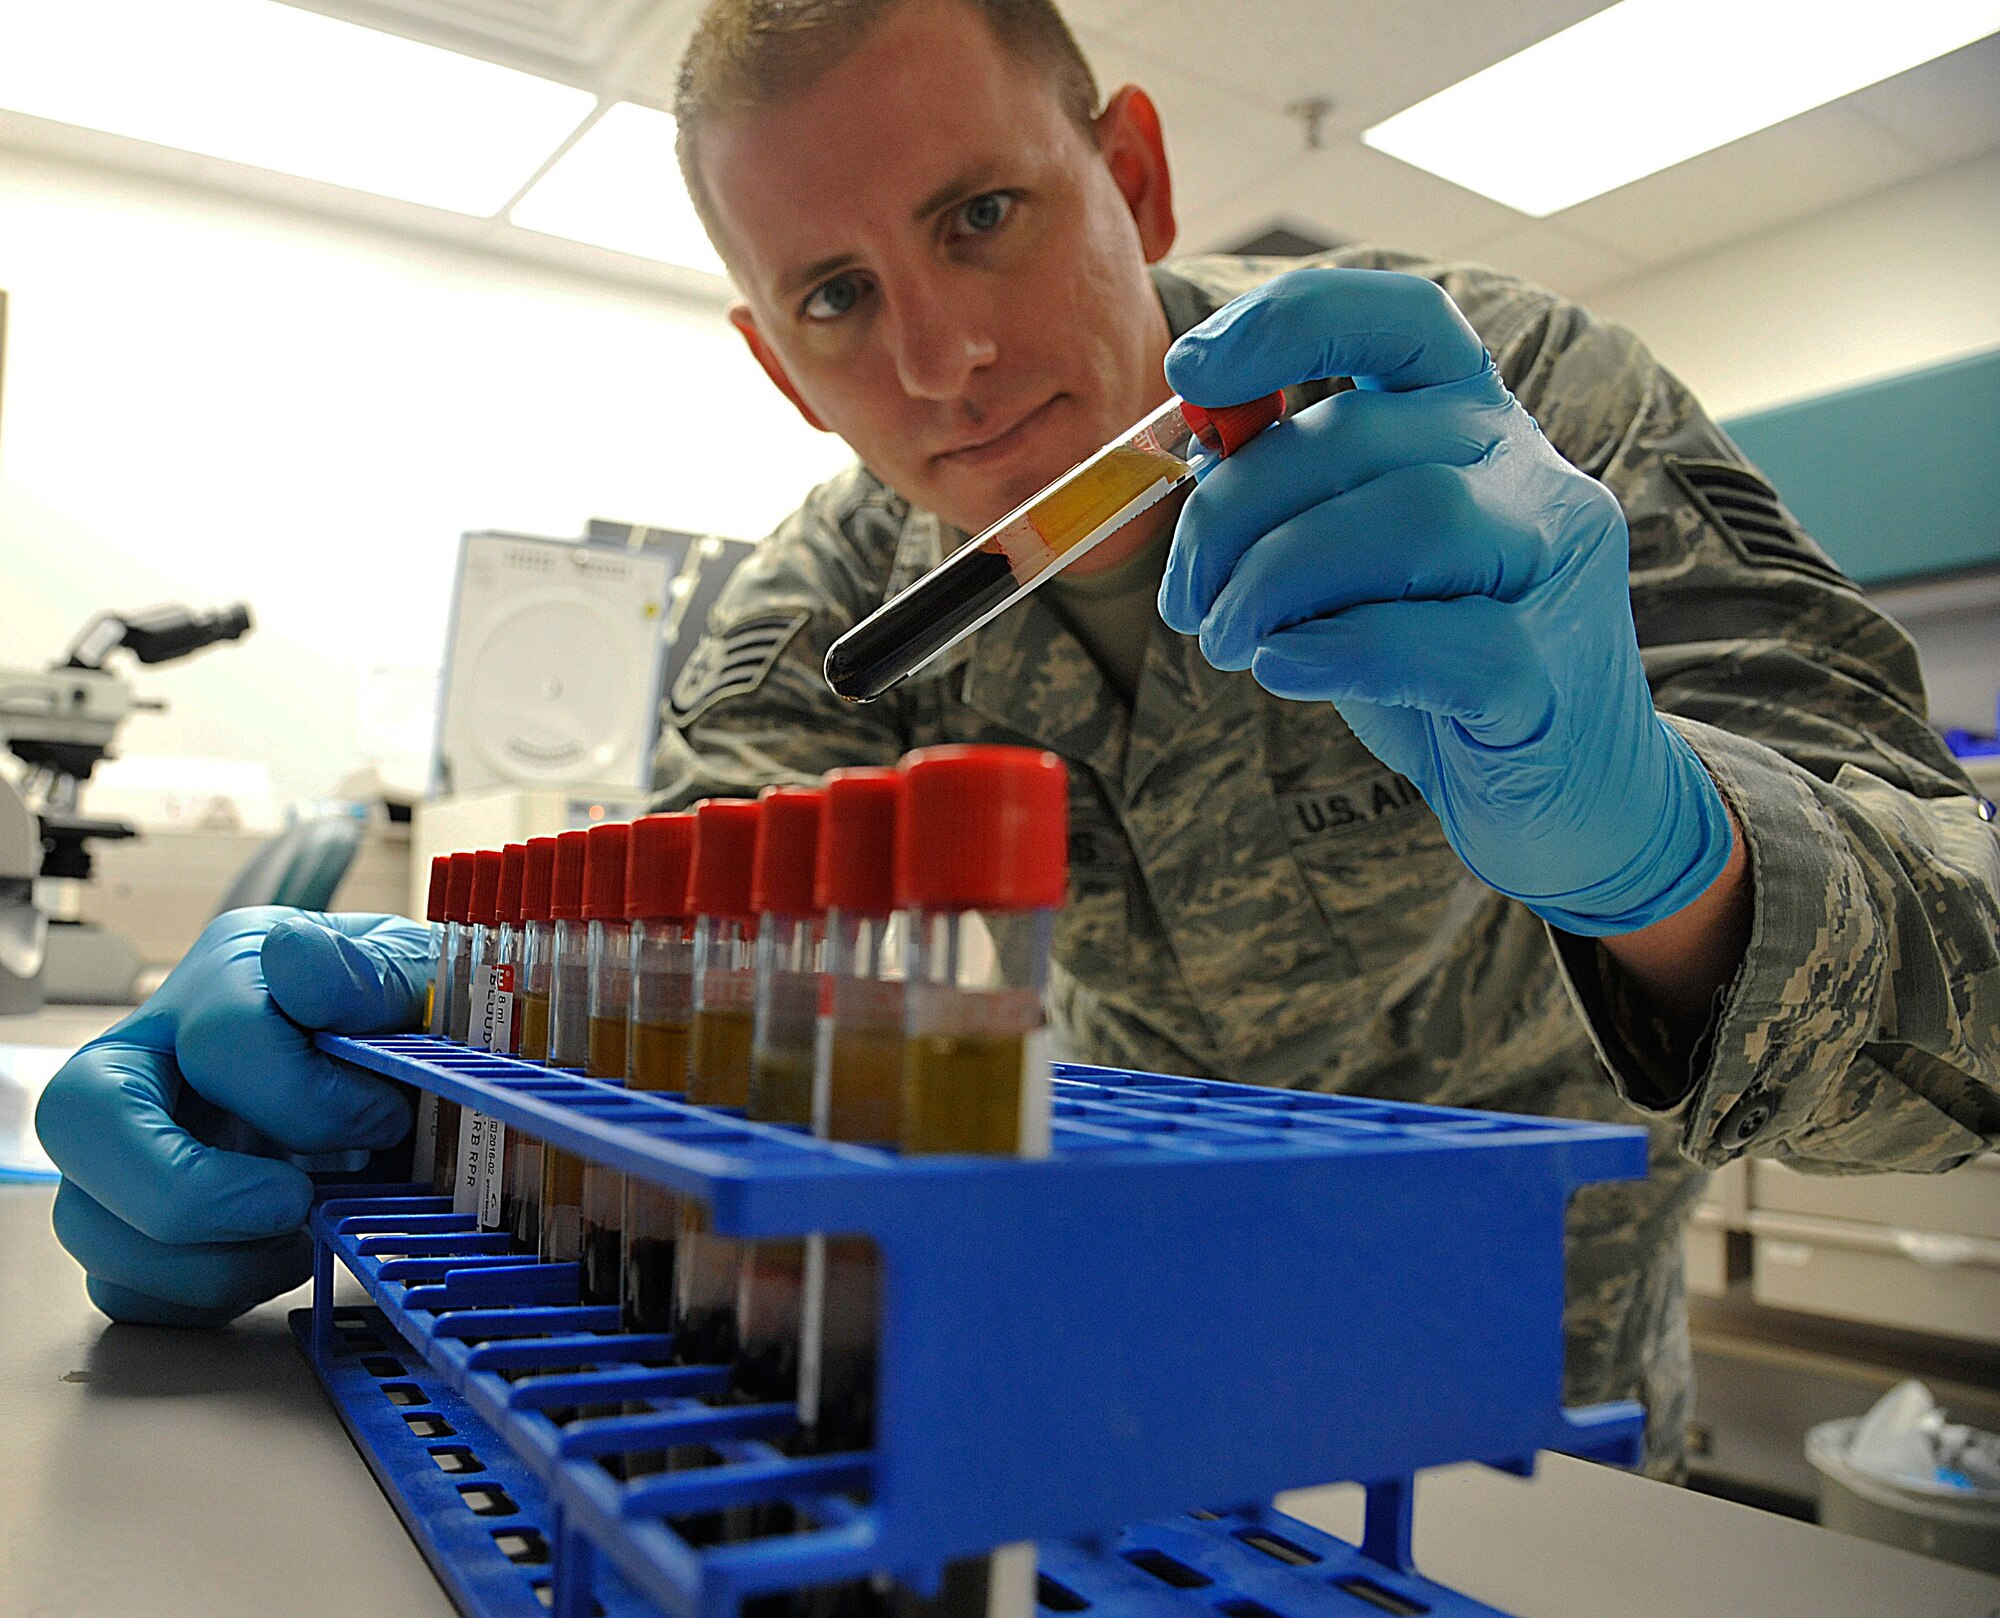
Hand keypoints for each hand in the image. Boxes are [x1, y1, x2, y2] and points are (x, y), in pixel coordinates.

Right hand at [35, 908, 428, 1324]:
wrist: (424, 1074)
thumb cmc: (415, 1020)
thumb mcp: (423, 980)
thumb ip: (379, 977)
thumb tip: (301, 972)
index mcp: (232, 976)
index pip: (222, 1039)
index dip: (311, 1099)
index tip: (387, 1121)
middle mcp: (158, 1051)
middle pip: (84, 1114)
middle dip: (190, 1190)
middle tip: (294, 1207)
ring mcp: (133, 1139)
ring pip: (87, 1219)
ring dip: (207, 1259)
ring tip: (303, 1236)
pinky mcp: (138, 1218)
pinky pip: (124, 1287)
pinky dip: (204, 1294)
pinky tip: (279, 1259)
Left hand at [1160, 268, 1730, 935]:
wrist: (1564, 793)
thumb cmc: (1437, 664)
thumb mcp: (1353, 568)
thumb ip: (1297, 503)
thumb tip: (1203, 454)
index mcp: (1471, 424)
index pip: (1400, 321)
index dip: (1289, 322)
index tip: (1188, 369)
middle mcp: (1528, 471)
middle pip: (1362, 438)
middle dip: (1234, 514)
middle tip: (1188, 601)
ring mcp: (1554, 565)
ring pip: (1410, 519)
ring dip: (1276, 580)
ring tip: (1227, 642)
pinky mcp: (1547, 669)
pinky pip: (1434, 638)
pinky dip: (1335, 650)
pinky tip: (1284, 668)